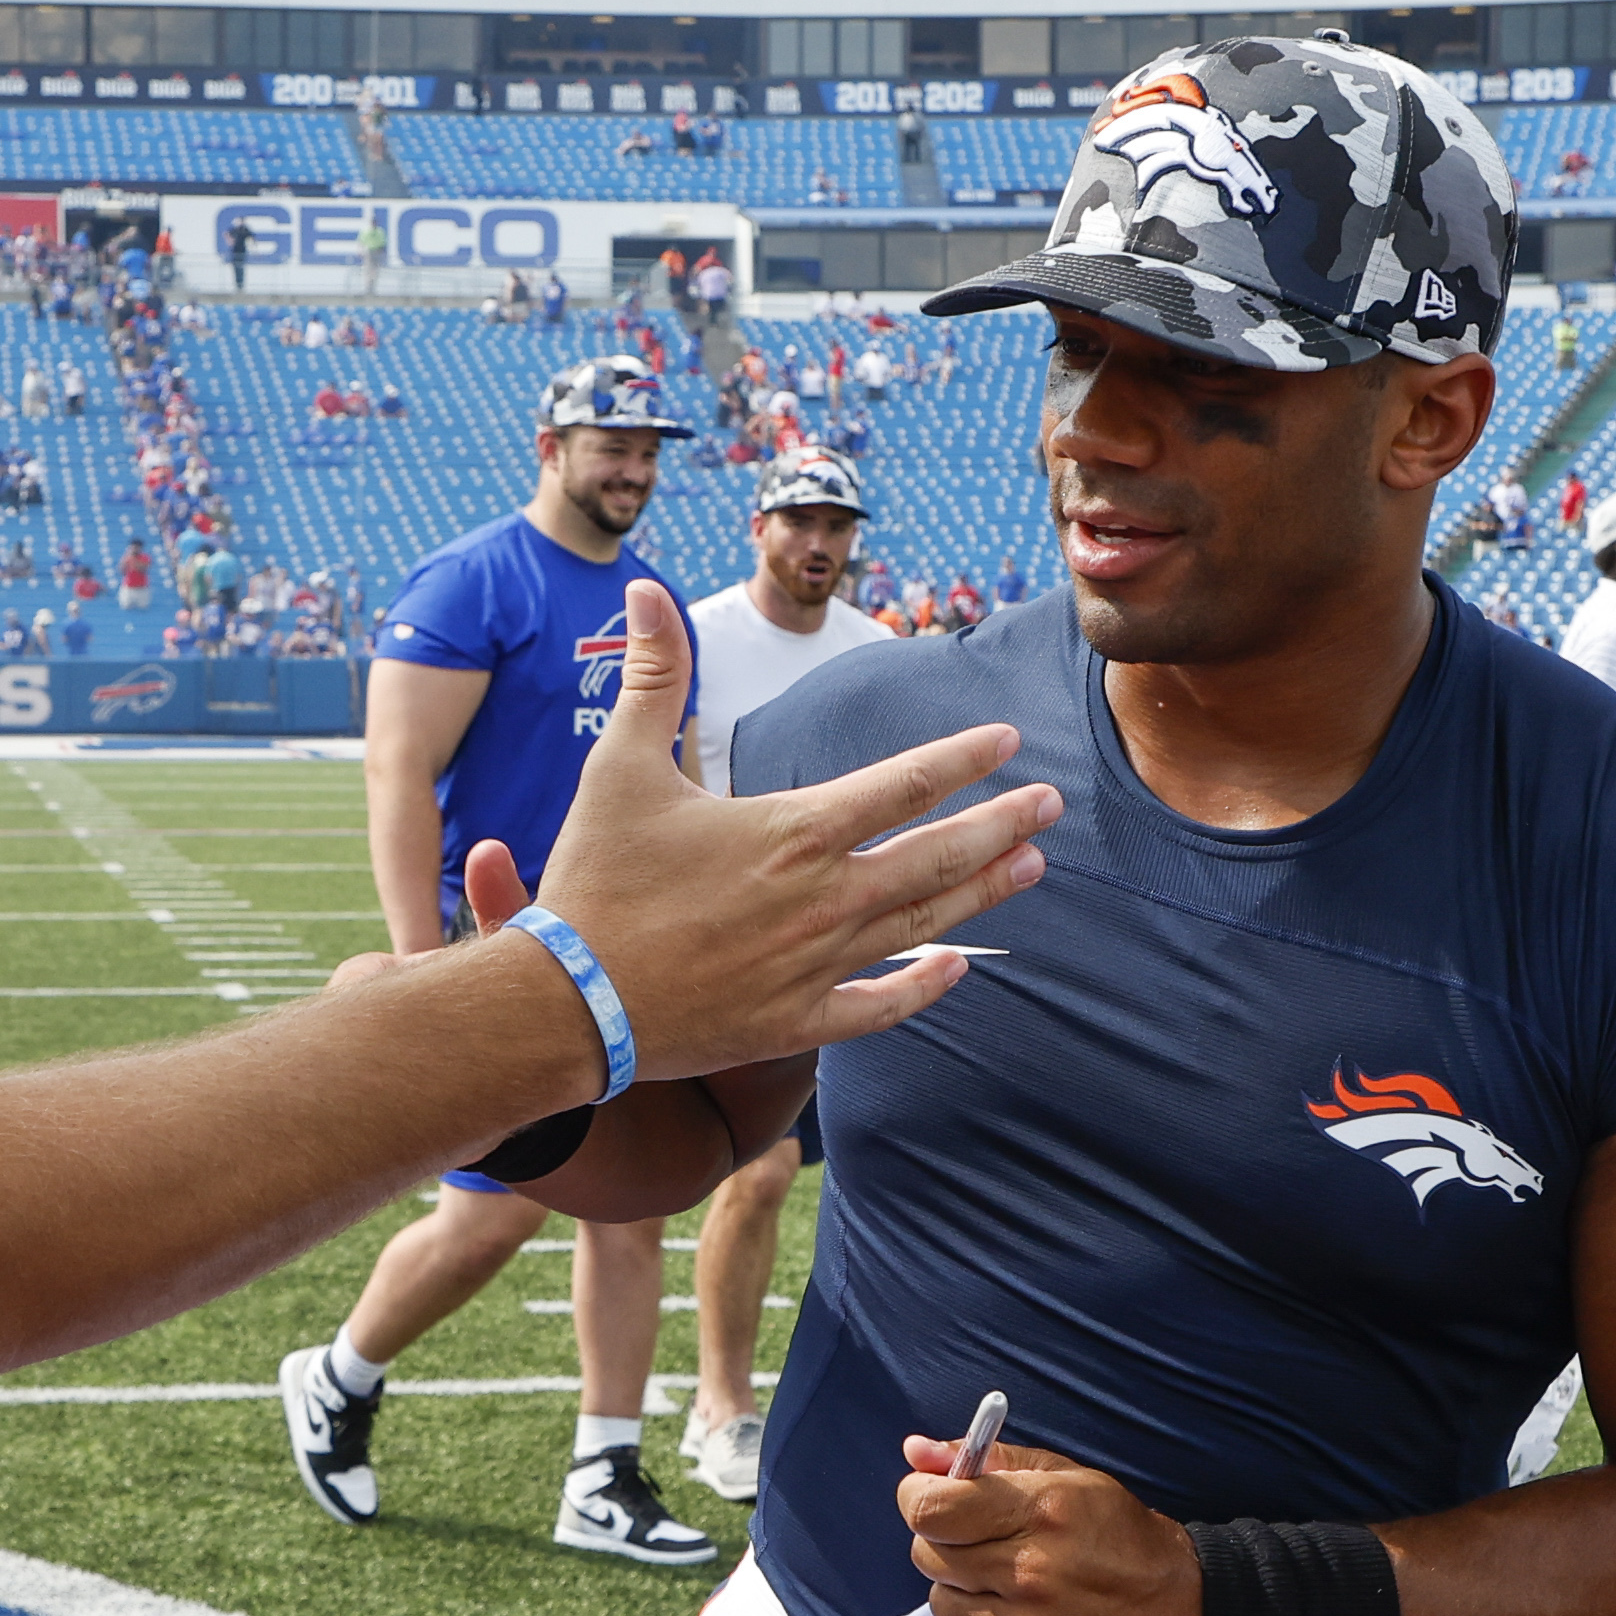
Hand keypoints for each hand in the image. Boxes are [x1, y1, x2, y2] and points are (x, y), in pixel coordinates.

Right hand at [522, 581, 1055, 1083]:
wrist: (564, 1003)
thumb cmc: (594, 881)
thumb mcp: (620, 766)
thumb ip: (653, 677)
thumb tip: (642, 592)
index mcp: (794, 830)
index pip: (906, 782)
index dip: (964, 758)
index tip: (1007, 741)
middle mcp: (823, 898)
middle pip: (937, 854)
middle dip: (1000, 824)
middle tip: (1051, 805)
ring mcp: (816, 966)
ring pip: (923, 925)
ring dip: (982, 893)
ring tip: (1030, 868)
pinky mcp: (794, 1023)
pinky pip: (880, 1007)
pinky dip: (922, 988)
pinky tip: (955, 970)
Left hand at [899, 1435, 1193, 1615]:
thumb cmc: (1126, 1542)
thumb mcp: (1071, 1481)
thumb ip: (990, 1461)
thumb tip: (916, 1451)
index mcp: (1042, 1514)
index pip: (930, 1510)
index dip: (919, 1497)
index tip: (931, 1498)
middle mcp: (1031, 1577)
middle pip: (928, 1557)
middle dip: (948, 1545)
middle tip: (988, 1544)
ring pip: (944, 1606)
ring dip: (968, 1593)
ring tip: (1017, 1588)